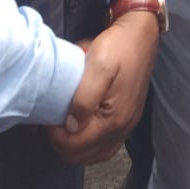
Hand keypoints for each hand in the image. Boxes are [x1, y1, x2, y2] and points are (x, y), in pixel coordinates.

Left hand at [47, 10, 158, 164]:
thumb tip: (71, 126)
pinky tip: (81, 129)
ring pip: (94, 154)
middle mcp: (122, 128)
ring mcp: (127, 125)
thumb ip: (84, 99)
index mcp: (114, 119)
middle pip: (83, 156)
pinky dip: (90, 143)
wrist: (141, 32)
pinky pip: (105, 146)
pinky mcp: (128, 117)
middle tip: (53, 120)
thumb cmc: (118, 46)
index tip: (47, 117)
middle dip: (62, 143)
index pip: (75, 146)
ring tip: (63, 125)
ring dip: (75, 146)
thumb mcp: (97, 66)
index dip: (55, 136)